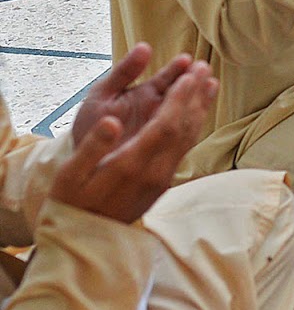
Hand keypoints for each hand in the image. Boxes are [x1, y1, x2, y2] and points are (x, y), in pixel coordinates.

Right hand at [51, 49, 216, 223]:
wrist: (82, 241)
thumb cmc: (69, 203)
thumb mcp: (71, 175)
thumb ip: (92, 147)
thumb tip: (112, 121)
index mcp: (131, 164)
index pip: (166, 125)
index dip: (180, 98)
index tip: (189, 74)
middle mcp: (154, 172)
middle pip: (183, 128)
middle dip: (194, 96)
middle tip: (204, 68)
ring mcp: (161, 180)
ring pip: (187, 139)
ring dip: (199, 110)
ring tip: (209, 84)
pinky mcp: (161, 185)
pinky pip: (183, 149)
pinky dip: (192, 126)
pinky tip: (195, 114)